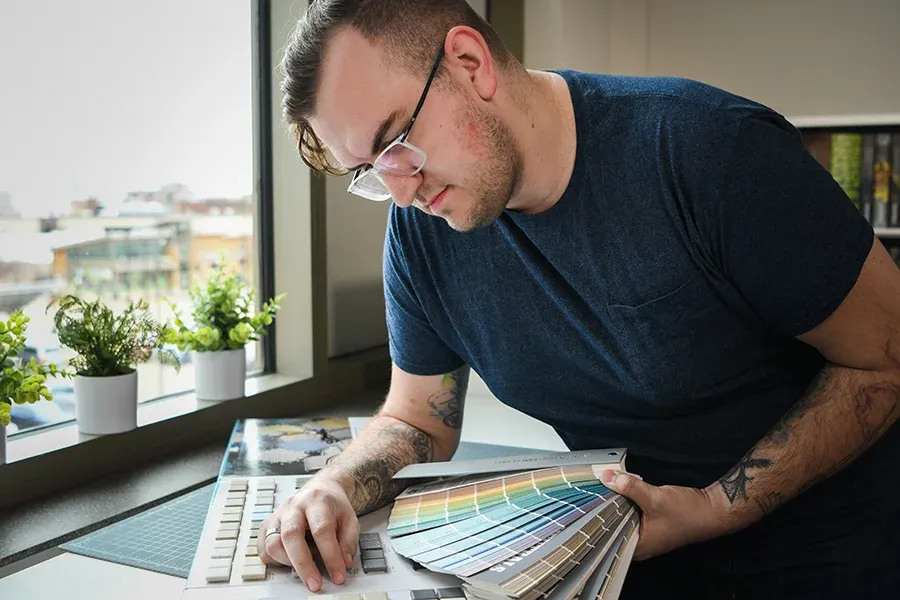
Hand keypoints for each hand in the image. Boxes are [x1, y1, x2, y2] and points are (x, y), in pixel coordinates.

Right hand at [257, 475, 359, 591]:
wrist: (320, 489)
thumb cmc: (333, 506)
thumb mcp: (350, 519)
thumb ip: (348, 542)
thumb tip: (344, 564)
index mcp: (316, 500)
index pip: (322, 530)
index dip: (330, 556)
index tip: (339, 575)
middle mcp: (293, 506)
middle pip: (291, 535)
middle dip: (303, 565)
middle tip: (315, 584)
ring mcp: (278, 515)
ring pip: (273, 543)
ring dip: (289, 563)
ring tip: (305, 567)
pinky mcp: (267, 525)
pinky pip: (263, 548)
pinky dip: (275, 560)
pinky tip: (291, 561)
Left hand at [601, 470, 729, 560]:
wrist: (713, 509)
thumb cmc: (689, 513)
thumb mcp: (654, 497)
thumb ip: (629, 487)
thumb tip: (608, 478)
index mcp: (639, 547)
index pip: (608, 537)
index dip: (597, 520)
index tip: (586, 504)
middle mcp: (641, 543)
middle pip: (614, 525)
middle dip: (605, 508)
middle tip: (592, 491)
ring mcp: (647, 533)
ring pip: (624, 516)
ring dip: (617, 502)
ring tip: (604, 488)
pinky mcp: (652, 522)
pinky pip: (633, 511)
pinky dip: (628, 501)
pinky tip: (622, 489)